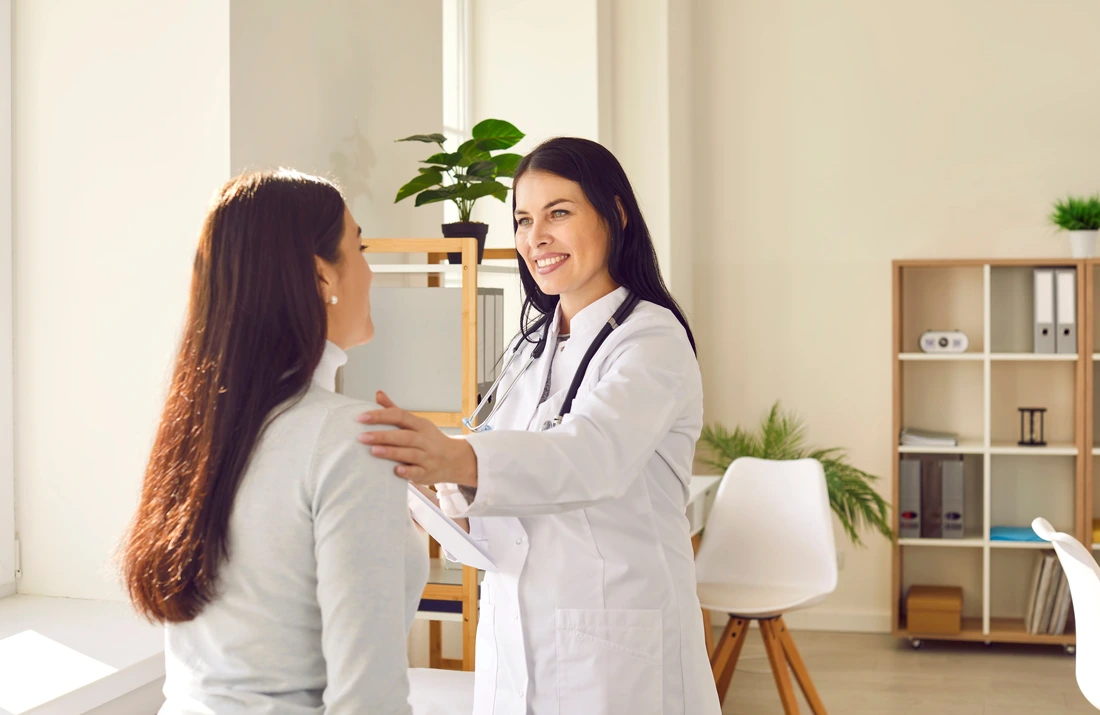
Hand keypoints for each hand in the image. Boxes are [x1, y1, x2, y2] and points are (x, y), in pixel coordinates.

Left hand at [358, 391, 477, 488]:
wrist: (455, 460)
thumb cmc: (430, 440)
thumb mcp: (416, 423)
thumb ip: (395, 411)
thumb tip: (378, 394)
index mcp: (420, 425)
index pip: (400, 416)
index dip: (381, 415)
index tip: (361, 418)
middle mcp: (425, 440)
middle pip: (404, 436)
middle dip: (383, 436)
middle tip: (362, 437)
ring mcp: (427, 457)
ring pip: (409, 453)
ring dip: (391, 452)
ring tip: (373, 451)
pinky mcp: (427, 473)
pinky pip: (418, 472)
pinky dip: (407, 472)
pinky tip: (396, 471)